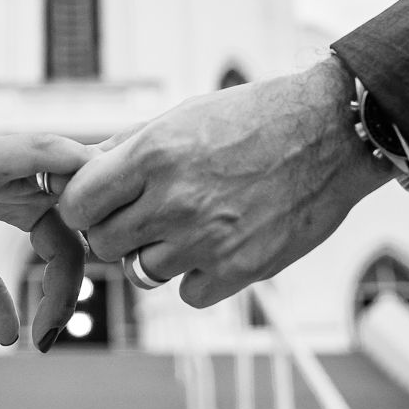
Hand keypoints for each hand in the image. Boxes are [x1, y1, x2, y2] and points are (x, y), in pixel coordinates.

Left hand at [58, 56, 391, 306]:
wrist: (330, 133)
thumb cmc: (254, 117)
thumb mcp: (181, 116)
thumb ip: (126, 147)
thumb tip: (79, 169)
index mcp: (153, 154)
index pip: (78, 204)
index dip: (82, 205)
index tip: (95, 202)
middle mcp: (175, 200)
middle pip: (104, 243)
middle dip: (115, 230)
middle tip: (141, 212)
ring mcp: (207, 240)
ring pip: (142, 271)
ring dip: (156, 252)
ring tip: (187, 222)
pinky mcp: (240, 270)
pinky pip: (187, 292)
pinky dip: (195, 275)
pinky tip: (215, 243)